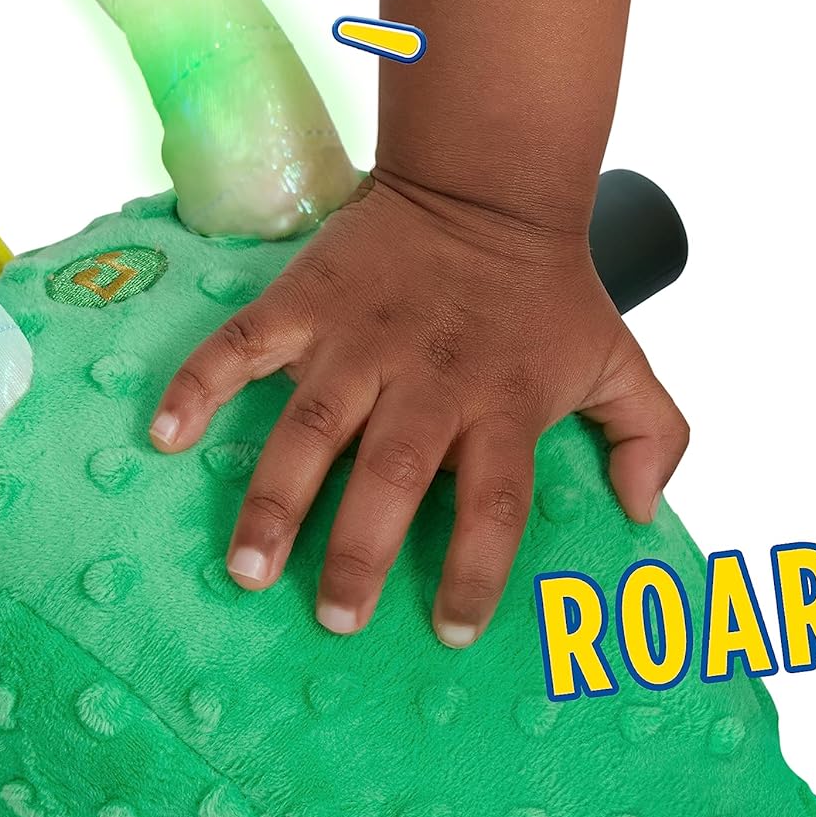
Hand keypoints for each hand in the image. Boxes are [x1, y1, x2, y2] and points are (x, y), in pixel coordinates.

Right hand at [148, 175, 688, 643]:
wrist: (485, 183)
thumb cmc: (548, 287)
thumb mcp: (618, 356)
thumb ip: (650, 434)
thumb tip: (646, 512)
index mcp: (504, 401)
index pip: (496, 502)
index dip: (477, 571)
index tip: (452, 633)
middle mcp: (429, 377)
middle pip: (393, 476)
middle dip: (360, 553)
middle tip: (334, 615)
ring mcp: (360, 339)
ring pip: (310, 425)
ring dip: (275, 500)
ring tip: (247, 568)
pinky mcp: (305, 302)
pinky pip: (241, 345)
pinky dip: (198, 386)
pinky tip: (165, 437)